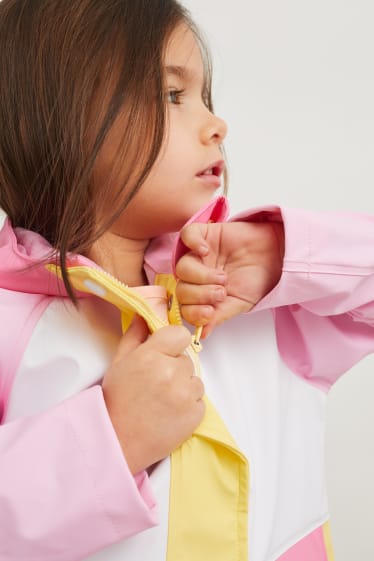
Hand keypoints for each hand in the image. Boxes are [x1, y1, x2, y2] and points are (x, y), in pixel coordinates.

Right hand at [102, 318, 204, 473]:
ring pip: (195, 380)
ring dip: (183, 387)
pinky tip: (169, 412)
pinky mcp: (195, 415)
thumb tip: (145, 316)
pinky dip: (188, 405)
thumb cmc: (116, 401)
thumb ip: (135, 335)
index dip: (173, 343)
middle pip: (186, 359)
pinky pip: (199, 401)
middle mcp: (171, 372)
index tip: (165, 353)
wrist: (118, 440)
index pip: (180, 334)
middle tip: (156, 383)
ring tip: (162, 400)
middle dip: (174, 367)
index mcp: (151, 355)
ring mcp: (185, 394)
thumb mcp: (120, 362)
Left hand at [175, 221, 283, 336]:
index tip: (210, 312)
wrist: (276, 257)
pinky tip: (206, 251)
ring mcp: (198, 256)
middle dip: (201, 294)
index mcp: (202, 296)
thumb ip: (218, 316)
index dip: (194, 312)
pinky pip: (186, 235)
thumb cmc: (257, 281)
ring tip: (222, 277)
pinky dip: (193, 244)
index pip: (185, 307)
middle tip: (222, 292)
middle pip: (182, 289)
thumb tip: (201, 334)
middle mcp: (197, 277)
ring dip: (201, 275)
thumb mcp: (238, 304)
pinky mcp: (204, 234)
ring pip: (182, 267)